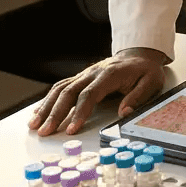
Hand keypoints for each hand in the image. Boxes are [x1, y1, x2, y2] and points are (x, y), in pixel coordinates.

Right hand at [27, 48, 166, 135]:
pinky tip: (38, 112)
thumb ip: (138, 97)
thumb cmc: (145, 71)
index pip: (89, 94)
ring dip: (46, 107)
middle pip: (69, 92)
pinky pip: (61, 86)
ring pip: (60, 88)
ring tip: (34, 125)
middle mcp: (92, 72)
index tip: (71, 130)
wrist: (139, 55)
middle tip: (45, 131)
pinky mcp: (80, 77)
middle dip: (55, 113)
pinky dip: (48, 99)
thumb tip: (123, 112)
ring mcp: (84, 74)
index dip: (79, 112)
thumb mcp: (151, 82)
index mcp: (109, 74)